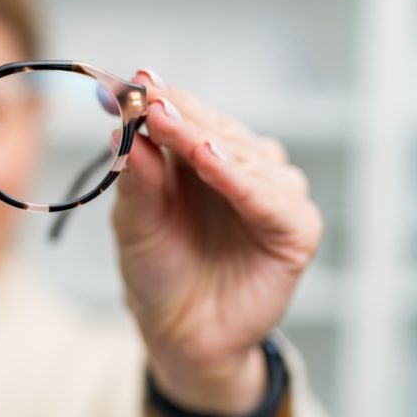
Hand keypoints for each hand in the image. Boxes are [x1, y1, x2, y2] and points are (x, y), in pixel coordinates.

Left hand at [111, 69, 322, 416]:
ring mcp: (271, 195)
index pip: (185, 116)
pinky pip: (268, 199)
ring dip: (205, 137)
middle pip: (212, 129)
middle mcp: (241, 167)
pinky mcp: (294, 229)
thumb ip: (135, 176)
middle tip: (146, 93)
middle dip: (178, 112)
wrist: (179, 334)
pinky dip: (240, 180)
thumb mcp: (134, 221)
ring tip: (170, 120)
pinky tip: (211, 161)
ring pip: (242, 155)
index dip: (159, 99)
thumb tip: (122, 127)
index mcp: (201, 157)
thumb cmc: (157, 271)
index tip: (131, 82)